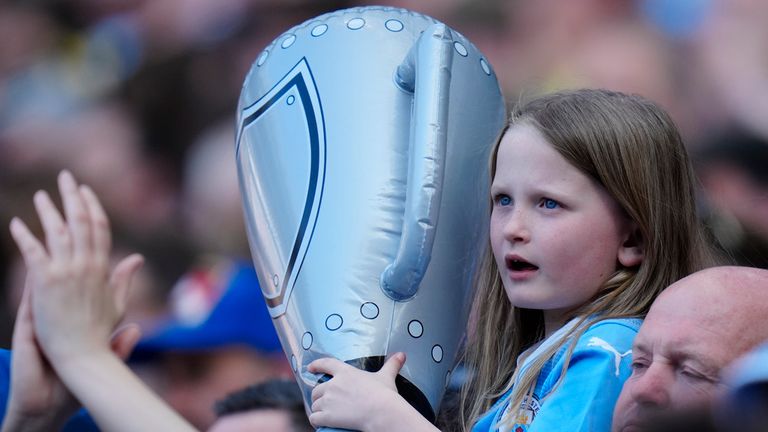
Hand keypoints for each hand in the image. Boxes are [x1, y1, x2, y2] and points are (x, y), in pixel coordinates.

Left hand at [8, 170, 142, 367]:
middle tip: (65, 177)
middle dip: (72, 196)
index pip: (100, 227)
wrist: (82, 354)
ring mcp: (66, 272)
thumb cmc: (98, 332)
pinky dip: (24, 236)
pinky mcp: (45, 282)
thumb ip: (124, 277)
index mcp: (102, 267)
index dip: (92, 206)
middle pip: (81, 221)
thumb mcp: (117, 302)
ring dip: (48, 210)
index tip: (85, 190)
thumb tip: (137, 257)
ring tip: (40, 195)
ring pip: (58, 231)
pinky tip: (15, 223)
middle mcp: (86, 265)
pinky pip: (33, 252)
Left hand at [308, 353, 407, 430]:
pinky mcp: (327, 416)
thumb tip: (402, 354)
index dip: (316, 365)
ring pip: (315, 404)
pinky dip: (316, 421)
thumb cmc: (384, 394)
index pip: (326, 364)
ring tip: (324, 414)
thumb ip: (392, 365)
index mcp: (345, 372)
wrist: (380, 412)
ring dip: (318, 409)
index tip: (309, 368)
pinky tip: (319, 423)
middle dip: (319, 396)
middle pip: (317, 389)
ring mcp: (328, 400)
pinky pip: (314, 418)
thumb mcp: (386, 377)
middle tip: (325, 402)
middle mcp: (333, 384)